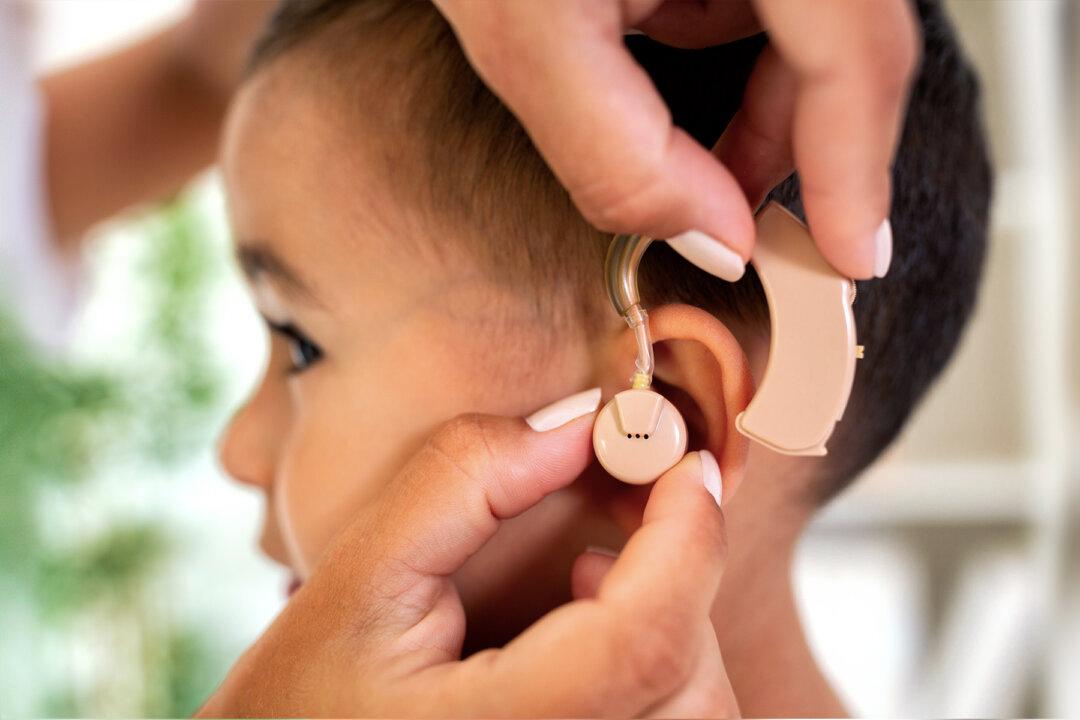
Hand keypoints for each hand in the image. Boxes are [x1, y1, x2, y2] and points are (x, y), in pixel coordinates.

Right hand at [199, 400, 737, 716]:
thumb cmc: (305, 696)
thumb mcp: (360, 575)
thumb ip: (465, 482)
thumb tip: (584, 419)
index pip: (643, 640)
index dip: (686, 536)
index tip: (682, 458)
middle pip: (691, 684)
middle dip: (680, 572)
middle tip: (631, 500)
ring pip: (700, 713)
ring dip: (675, 623)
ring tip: (591, 577)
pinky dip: (666, 675)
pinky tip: (596, 639)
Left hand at [432, 0, 918, 279]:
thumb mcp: (529, 36)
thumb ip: (620, 154)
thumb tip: (713, 236)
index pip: (858, 56)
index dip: (858, 172)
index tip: (849, 256)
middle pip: (855, 41)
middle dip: (804, 143)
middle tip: (756, 223)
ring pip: (822, 18)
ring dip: (769, 94)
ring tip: (700, 144)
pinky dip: (731, 32)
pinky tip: (664, 35)